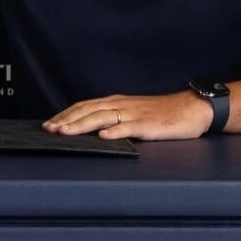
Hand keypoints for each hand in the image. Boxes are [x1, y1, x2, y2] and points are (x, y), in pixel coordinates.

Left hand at [43, 90, 213, 141]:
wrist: (192, 108)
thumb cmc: (162, 113)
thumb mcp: (133, 113)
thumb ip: (114, 118)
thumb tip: (91, 130)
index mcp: (116, 102)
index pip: (84, 106)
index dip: (66, 114)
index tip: (48, 123)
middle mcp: (122, 105)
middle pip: (88, 110)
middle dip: (66, 120)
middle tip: (49, 129)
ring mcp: (134, 115)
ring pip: (103, 118)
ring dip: (81, 125)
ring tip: (65, 132)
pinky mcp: (148, 125)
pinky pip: (129, 128)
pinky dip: (114, 132)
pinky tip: (103, 137)